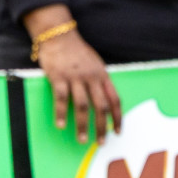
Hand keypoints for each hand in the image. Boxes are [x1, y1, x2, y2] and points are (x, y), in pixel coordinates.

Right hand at [28, 9, 121, 143]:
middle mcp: (92, 78)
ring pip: (83, 106)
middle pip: (101, 106)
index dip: (117, 117)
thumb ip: (99, 81)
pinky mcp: (59, 78)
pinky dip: (62, 114)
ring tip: (82, 140)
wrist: (59, 35)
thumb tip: (104, 100)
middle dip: (102, 126)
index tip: (118, 131)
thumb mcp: (95, 64)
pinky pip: (62, 99)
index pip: (115, 99)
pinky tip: (61, 125)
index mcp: (103, 75)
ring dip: (83, 125)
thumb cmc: (77, 52)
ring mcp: (76, 78)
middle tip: (101, 142)